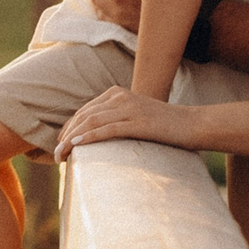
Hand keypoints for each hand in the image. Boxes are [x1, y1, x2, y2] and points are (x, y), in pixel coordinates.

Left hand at [57, 85, 193, 153]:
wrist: (192, 124)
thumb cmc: (163, 127)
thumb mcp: (134, 117)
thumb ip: (115, 121)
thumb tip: (93, 138)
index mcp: (116, 93)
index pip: (83, 112)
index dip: (68, 129)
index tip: (60, 147)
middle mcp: (120, 96)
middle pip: (83, 116)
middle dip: (65, 136)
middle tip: (56, 156)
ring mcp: (130, 108)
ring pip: (90, 121)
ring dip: (72, 139)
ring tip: (61, 155)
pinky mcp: (139, 122)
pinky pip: (108, 129)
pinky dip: (89, 137)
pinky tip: (77, 145)